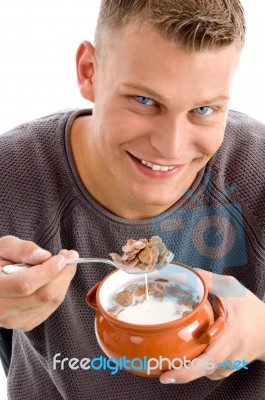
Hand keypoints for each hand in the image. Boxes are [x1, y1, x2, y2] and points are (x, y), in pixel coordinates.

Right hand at [0, 235, 77, 330]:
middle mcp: (1, 309)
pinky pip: (50, 308)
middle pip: (42, 296)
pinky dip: (59, 291)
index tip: (63, 257)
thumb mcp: (2, 247)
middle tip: (70, 256)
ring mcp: (12, 320)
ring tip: (63, 263)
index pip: (25, 285)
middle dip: (63, 274)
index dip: (49, 271)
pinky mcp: (23, 324)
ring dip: (63, 281)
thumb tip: (44, 256)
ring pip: (49, 303)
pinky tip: (56, 278)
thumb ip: (21, 249)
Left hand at [160, 269, 264, 383]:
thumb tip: (186, 272)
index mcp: (230, 339)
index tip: (167, 376)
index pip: (207, 362)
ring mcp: (226, 367)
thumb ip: (209, 281)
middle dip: (175, 370)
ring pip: (199, 370)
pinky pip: (203, 369)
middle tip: (156, 363)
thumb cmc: (253, 311)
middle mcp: (227, 358)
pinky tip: (185, 349)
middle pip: (197, 371)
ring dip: (183, 363)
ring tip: (167, 355)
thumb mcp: (233, 290)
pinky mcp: (223, 369)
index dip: (186, 372)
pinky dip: (192, 361)